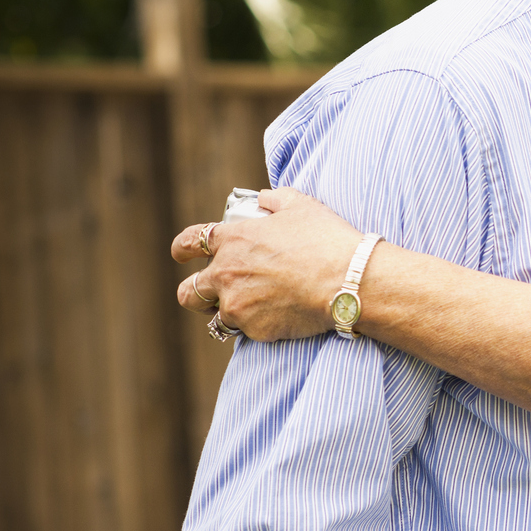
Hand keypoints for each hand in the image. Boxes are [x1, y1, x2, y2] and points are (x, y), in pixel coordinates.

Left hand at [172, 188, 364, 341]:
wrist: (348, 281)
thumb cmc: (326, 240)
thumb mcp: (301, 205)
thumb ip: (274, 199)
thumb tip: (262, 200)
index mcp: (233, 241)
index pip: (189, 242)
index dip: (182, 248)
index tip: (182, 254)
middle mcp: (226, 274)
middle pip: (188, 291)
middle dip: (195, 293)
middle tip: (211, 294)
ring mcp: (237, 305)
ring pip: (217, 316)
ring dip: (231, 311)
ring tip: (255, 308)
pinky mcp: (254, 329)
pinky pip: (248, 330)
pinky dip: (260, 324)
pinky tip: (281, 315)